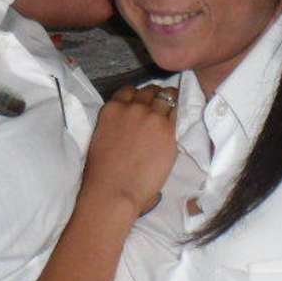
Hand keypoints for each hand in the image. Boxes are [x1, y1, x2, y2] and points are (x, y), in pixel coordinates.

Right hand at [79, 84, 177, 219]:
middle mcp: (132, 107)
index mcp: (112, 108)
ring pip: (165, 97)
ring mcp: (151, 116)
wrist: (114, 190)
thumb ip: (118, 123)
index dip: (137, 96)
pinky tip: (179, 117)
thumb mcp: (103, 136)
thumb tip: (132, 126)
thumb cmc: (103, 171)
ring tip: (173, 107)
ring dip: (169, 100)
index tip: (142, 103)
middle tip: (159, 105)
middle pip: (148, 91)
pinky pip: (177, 114)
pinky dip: (177, 114)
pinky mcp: (168, 130)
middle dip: (154, 96)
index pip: (129, 91)